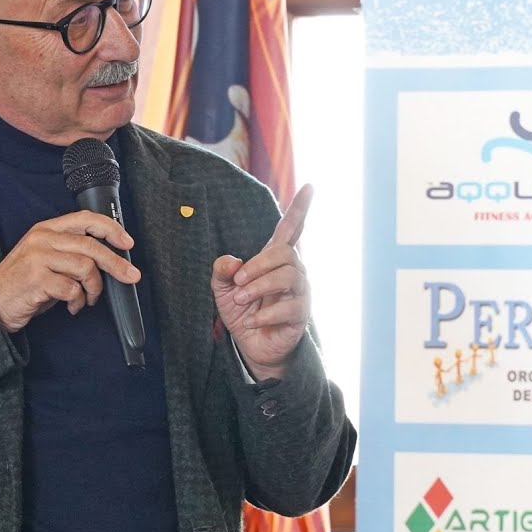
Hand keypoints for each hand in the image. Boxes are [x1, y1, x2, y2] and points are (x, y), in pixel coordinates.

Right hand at [0, 210, 141, 332]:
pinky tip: (72, 307)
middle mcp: (42, 239)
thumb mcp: (46, 257)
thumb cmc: (24, 282)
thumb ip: (71, 250)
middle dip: (116, 263)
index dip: (111, 229)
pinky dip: (79, 301)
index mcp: (46, 229)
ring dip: (93, 288)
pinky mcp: (37, 279)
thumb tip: (108, 258)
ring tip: (88, 299)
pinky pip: (72, 289)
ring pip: (85, 267)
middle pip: (91, 245)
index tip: (127, 242)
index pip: (85, 219)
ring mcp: (38, 258)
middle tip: (131, 276)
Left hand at [211, 184, 313, 380]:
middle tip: (239, 282)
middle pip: (285, 253)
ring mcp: (300, 293)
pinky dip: (264, 314)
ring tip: (242, 300)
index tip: (309, 186)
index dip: (300, 209)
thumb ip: (222, 270)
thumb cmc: (242, 311)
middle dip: (258, 265)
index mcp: (275, 259)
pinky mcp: (301, 315)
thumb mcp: (222, 288)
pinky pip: (289, 307)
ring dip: (259, 287)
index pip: (291, 229)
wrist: (251, 345)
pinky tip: (253, 321)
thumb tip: (233, 261)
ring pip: (288, 276)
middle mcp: (293, 271)